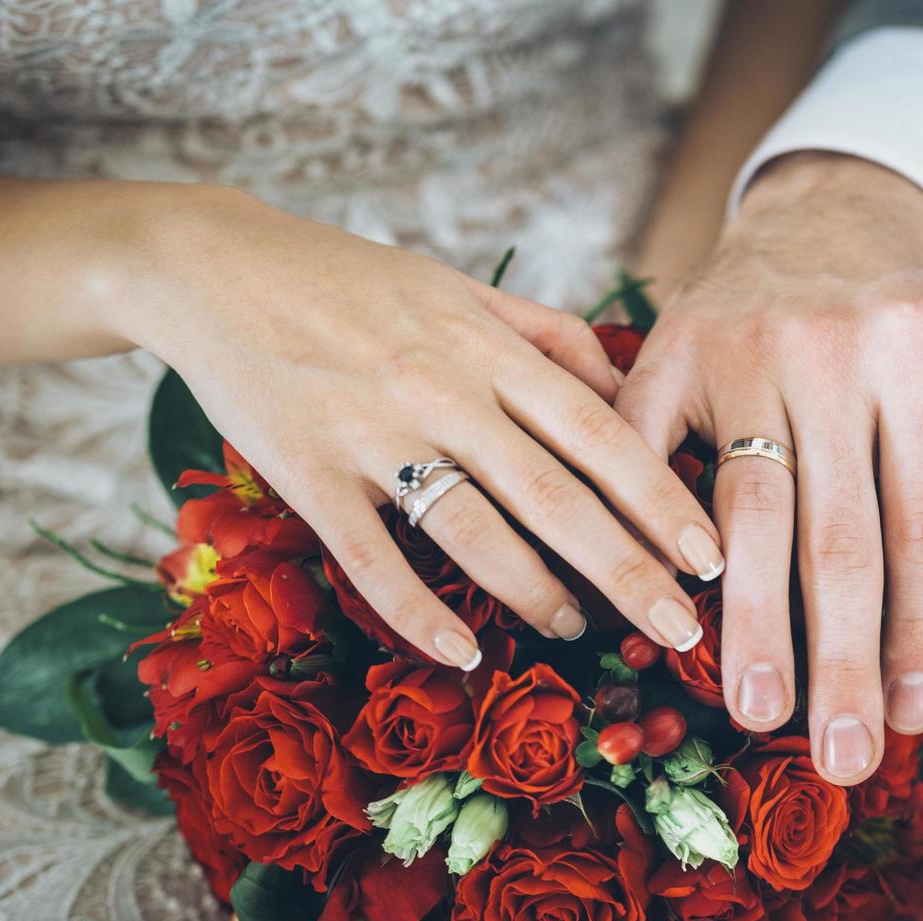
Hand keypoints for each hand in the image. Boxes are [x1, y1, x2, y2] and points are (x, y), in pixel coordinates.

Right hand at [120, 186, 723, 668]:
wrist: (214, 266)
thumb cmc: (352, 281)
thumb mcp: (460, 287)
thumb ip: (546, 335)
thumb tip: (622, 389)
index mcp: (486, 345)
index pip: (597, 432)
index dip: (659, 498)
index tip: (708, 552)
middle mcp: (441, 388)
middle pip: (554, 494)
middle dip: (626, 567)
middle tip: (678, 627)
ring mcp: (372, 433)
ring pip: (472, 530)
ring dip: (534, 592)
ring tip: (576, 627)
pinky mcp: (307, 472)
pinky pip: (370, 557)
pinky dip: (417, 611)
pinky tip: (462, 653)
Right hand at [617, 152, 922, 783]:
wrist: (832, 209)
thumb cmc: (907, 325)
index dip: (919, 633)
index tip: (911, 717)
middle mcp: (833, 351)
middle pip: (836, 537)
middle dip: (839, 660)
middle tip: (837, 754)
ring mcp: (741, 347)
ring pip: (744, 512)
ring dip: (752, 625)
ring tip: (759, 710)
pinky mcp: (668, 348)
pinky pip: (647, 457)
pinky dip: (649, 534)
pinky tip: (660, 609)